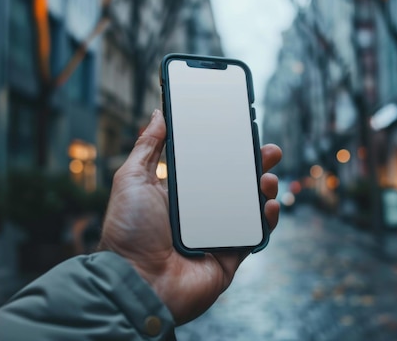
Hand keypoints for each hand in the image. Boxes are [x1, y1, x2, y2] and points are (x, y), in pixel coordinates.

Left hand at [98, 110, 281, 324]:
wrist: (135, 282)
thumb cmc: (128, 231)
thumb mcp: (131, 178)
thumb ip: (147, 146)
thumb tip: (158, 114)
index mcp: (179, 194)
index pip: (209, 166)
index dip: (227, 149)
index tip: (242, 131)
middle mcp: (200, 213)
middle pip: (235, 184)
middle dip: (254, 165)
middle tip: (269, 151)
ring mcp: (216, 235)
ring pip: (249, 207)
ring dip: (264, 189)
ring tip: (267, 178)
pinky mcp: (229, 257)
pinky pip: (254, 235)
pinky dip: (267, 220)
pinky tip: (268, 205)